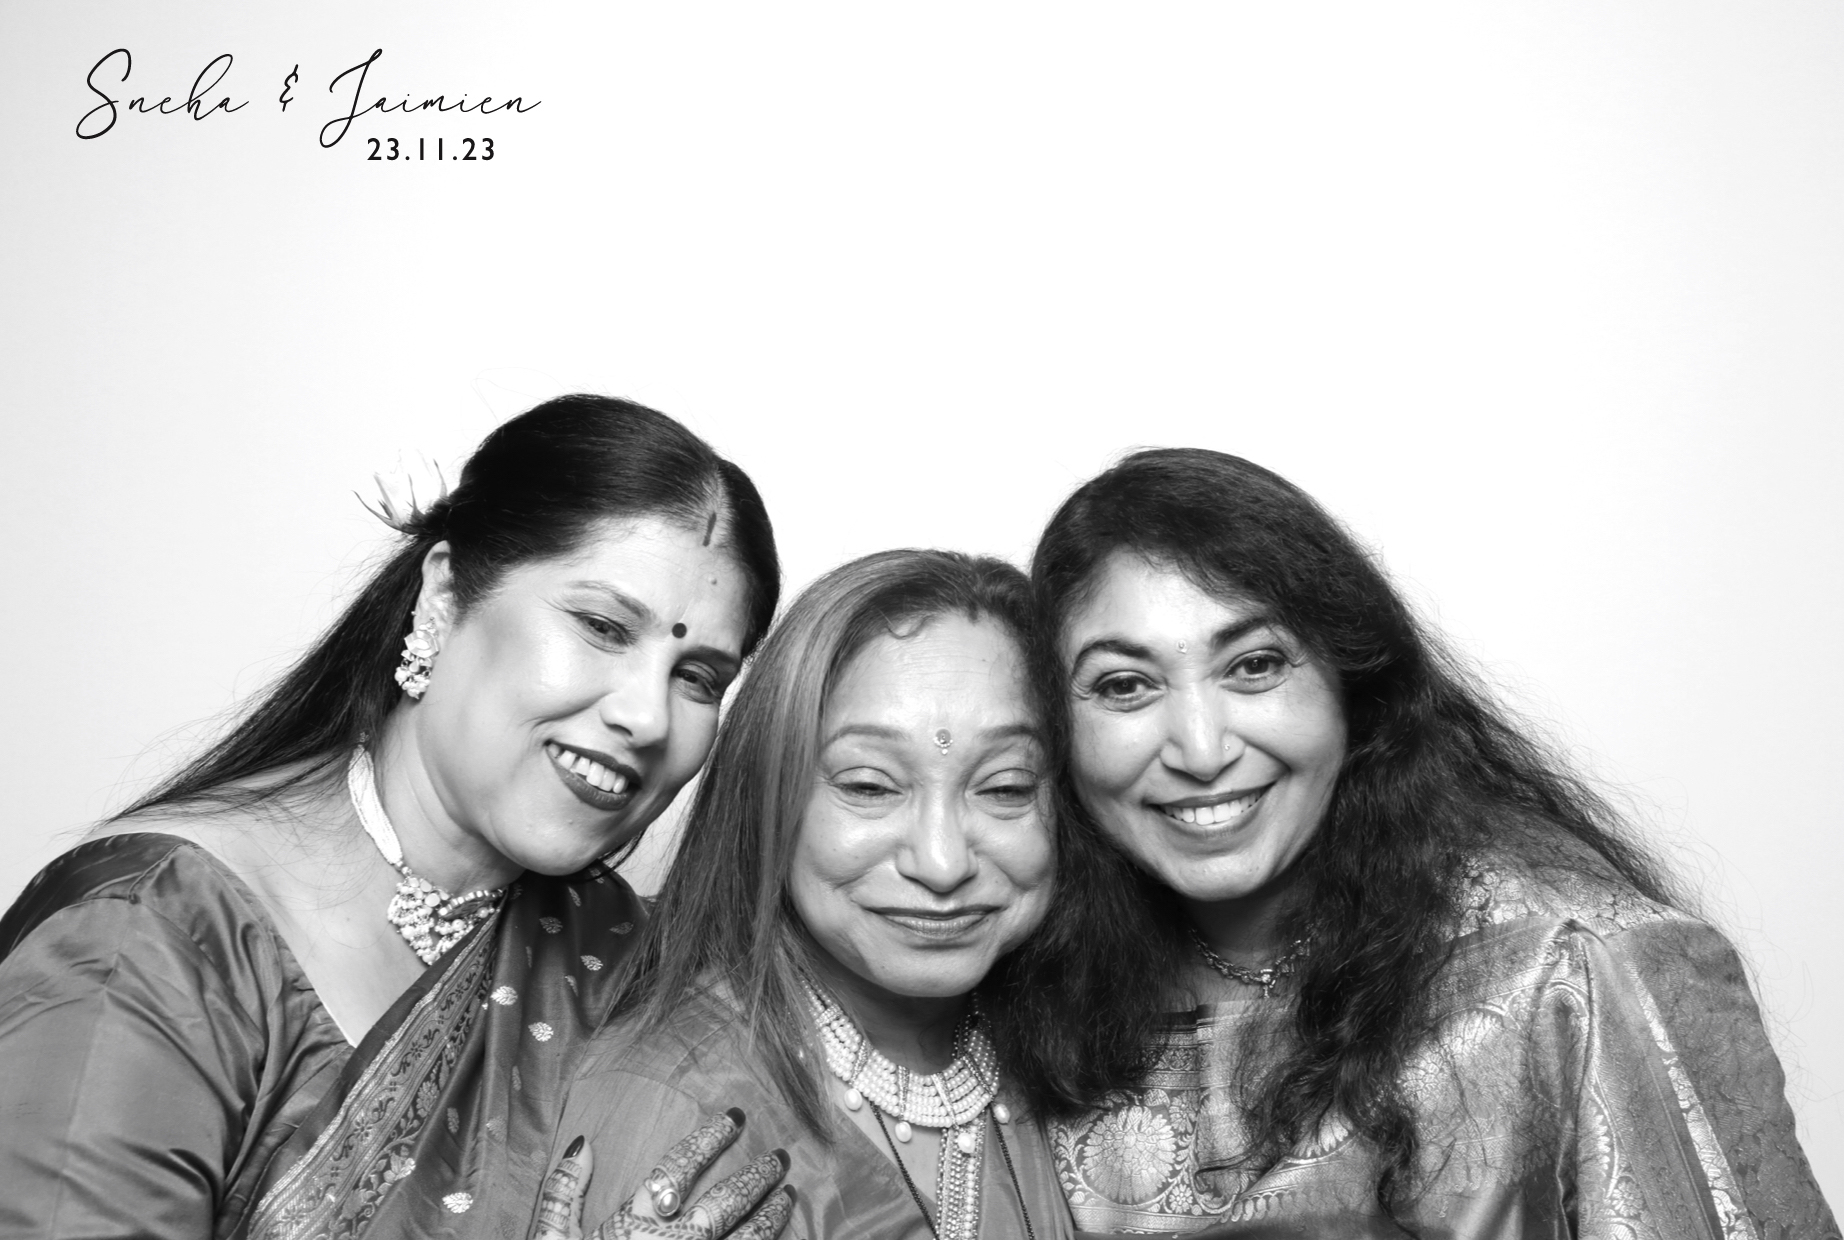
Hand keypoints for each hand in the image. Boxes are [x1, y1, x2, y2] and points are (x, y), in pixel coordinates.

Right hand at [530, 1110, 795, 1239]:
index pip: (678, 1166)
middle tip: (781, 1157)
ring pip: (749, 1237)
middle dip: (757, 1175)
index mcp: (634, 1225)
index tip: (735, 1118)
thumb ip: (563, 1192)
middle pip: (727, 1201)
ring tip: (789, 1196)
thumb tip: (582, 1142)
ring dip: (772, 1215)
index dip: (710, 1138)